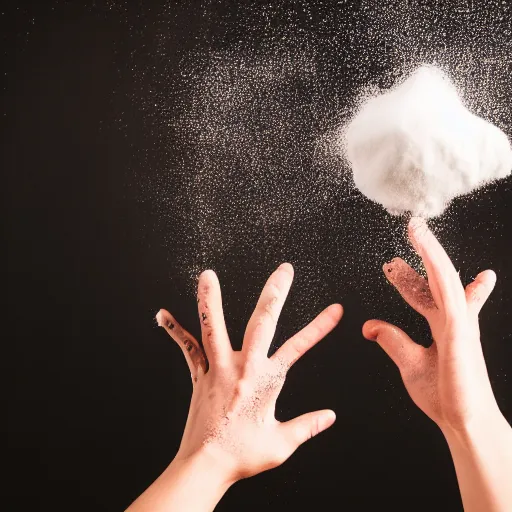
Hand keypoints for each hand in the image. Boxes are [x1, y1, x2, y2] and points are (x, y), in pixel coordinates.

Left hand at [157, 263, 341, 483]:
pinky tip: (163, 315)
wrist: (205, 465)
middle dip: (275, 293)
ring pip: (214, 328)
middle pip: (261, 323)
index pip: (299, 347)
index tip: (335, 310)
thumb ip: (307, 426)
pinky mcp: (199, 375)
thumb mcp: (281, 444)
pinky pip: (187, 348)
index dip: (319, 327)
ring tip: (207, 275)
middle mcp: (242, 368)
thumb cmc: (241, 456)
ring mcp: (218, 368)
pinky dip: (175, 331)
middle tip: (284, 270)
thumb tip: (329, 416)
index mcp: (265, 381)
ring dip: (212, 300)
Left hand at [362, 217, 499, 432]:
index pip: (425, 294)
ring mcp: (459, 320)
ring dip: (429, 248)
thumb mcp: (408, 361)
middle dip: (426, 253)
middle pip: (436, 278)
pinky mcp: (460, 327)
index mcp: (442, 326)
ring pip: (443, 275)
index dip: (411, 278)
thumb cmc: (443, 395)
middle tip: (413, 230)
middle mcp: (453, 318)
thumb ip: (391, 339)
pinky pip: (446, 289)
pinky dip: (436, 266)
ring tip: (415, 227)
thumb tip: (369, 326)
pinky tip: (426, 246)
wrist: (462, 421)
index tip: (395, 266)